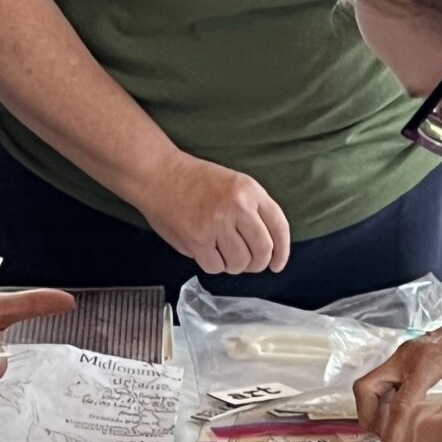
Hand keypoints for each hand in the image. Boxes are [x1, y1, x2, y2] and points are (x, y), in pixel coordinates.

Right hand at [139, 155, 291, 276]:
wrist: (159, 175)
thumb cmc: (194, 180)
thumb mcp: (234, 183)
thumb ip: (253, 209)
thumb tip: (266, 245)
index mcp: (250, 191)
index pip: (279, 227)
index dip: (282, 251)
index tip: (277, 264)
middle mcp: (237, 207)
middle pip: (263, 250)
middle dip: (258, 263)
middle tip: (248, 263)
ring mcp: (217, 224)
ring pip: (240, 262)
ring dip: (233, 265)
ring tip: (222, 253)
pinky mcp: (197, 240)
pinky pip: (216, 267)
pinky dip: (213, 265)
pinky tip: (206, 251)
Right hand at [355, 312, 441, 441]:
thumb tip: (439, 438)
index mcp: (426, 361)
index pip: (400, 403)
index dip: (394, 432)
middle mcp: (405, 356)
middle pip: (367, 389)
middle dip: (370, 419)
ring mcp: (399, 356)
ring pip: (368, 387)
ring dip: (373, 412)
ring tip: (389, 436)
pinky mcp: (400, 360)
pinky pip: (380, 385)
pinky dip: (382, 404)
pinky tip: (396, 422)